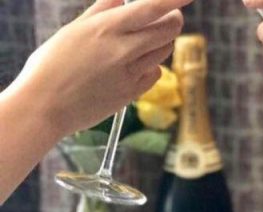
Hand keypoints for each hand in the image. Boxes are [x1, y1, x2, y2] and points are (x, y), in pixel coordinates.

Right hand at [10, 0, 191, 136]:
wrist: (45, 106)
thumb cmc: (51, 65)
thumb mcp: (73, 30)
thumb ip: (101, 12)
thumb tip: (121, 0)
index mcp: (106, 28)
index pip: (152, 8)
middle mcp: (123, 49)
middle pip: (168, 30)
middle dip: (174, 19)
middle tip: (170, 16)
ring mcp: (131, 73)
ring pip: (164, 51)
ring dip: (163, 41)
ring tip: (148, 39)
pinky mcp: (133, 93)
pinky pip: (155, 74)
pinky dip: (152, 65)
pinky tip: (137, 64)